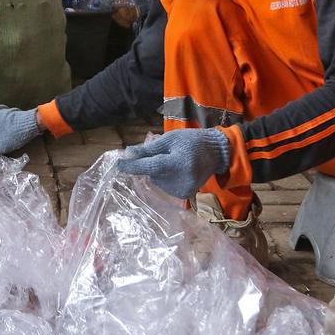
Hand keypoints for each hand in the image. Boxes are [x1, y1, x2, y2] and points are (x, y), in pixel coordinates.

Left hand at [117, 128, 231, 198]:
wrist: (216, 153)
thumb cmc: (192, 141)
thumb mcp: (170, 139)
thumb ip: (149, 148)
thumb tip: (128, 154)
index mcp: (178, 163)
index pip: (151, 166)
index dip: (133, 166)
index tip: (118, 164)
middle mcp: (181, 180)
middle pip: (152, 174)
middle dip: (151, 164)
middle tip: (166, 153)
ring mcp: (183, 190)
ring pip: (157, 180)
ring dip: (159, 171)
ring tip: (175, 161)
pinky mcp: (184, 195)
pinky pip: (164, 186)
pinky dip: (165, 178)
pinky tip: (178, 170)